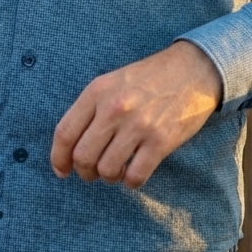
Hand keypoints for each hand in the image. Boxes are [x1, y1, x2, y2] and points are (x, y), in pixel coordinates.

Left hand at [50, 40, 221, 189]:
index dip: (58, 158)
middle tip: (93, 172)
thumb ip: (92, 108)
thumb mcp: (113, 81)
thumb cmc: (149, 78)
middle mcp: (114, 108)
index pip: (65, 133)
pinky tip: (134, 173)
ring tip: (116, 170)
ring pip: (106, 170)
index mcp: (97, 91)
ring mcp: (138, 125)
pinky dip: (130, 182)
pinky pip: (135, 176)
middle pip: (83, 156)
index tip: (62, 170)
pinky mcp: (161, 141)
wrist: (193, 69)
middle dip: (84, 172)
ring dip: (108, 177)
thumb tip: (72, 146)